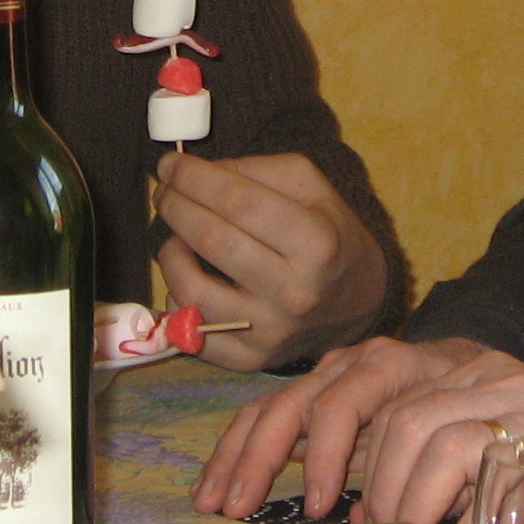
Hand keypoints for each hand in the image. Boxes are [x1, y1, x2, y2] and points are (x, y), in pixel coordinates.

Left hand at [153, 150, 388, 370]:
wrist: (358, 303)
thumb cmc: (329, 237)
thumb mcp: (312, 188)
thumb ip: (257, 170)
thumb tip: (197, 174)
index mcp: (316, 243)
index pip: (239, 202)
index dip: (195, 178)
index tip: (170, 163)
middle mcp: (295, 292)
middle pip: (212, 240)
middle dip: (175, 206)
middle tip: (165, 190)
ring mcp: (270, 331)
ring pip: (192, 289)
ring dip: (170, 252)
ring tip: (178, 236)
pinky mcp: (251, 359)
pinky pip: (191, 331)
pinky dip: (177, 298)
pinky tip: (190, 278)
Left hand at [190, 333, 523, 523]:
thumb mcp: (463, 469)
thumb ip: (409, 482)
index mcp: (427, 368)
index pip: (325, 380)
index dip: (262, 431)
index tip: (221, 490)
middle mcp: (460, 362)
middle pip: (355, 381)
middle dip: (299, 449)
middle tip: (275, 512)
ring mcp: (506, 387)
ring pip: (418, 422)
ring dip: (391, 491)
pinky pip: (482, 458)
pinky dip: (454, 506)